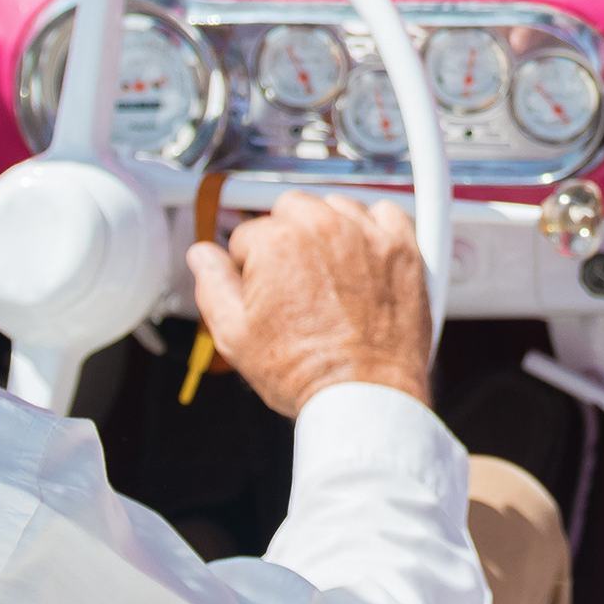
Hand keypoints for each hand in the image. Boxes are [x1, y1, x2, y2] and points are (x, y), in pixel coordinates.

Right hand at [184, 192, 433, 414]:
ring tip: (328, 274)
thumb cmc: (302, 372)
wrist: (363, 396)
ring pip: (336, 207)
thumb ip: (212, 285)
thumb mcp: (235, 336)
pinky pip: (385, 213)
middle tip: (293, 281)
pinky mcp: (402, 248)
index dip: (250, 266)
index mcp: (277, 243)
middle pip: (291, 210)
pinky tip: (364, 258)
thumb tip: (201, 255)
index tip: (264, 291)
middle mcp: (323, 228)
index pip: (249, 234)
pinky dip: (374, 229)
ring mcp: (366, 235)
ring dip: (328, 230)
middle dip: (286, 238)